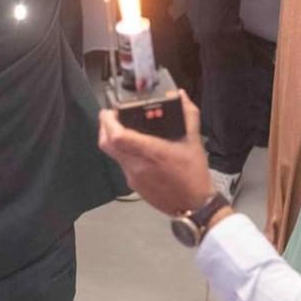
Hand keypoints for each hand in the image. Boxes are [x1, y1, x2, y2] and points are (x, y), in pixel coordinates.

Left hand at [96, 91, 214, 213]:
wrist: (195, 205)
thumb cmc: (194, 174)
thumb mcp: (194, 141)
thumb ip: (188, 115)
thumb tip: (181, 96)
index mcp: (151, 152)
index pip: (117, 136)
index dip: (108, 121)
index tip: (111, 111)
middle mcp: (137, 165)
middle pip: (106, 144)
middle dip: (105, 127)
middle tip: (112, 117)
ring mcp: (132, 176)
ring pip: (111, 154)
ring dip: (112, 139)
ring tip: (124, 129)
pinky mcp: (133, 184)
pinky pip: (121, 164)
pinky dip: (122, 153)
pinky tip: (135, 148)